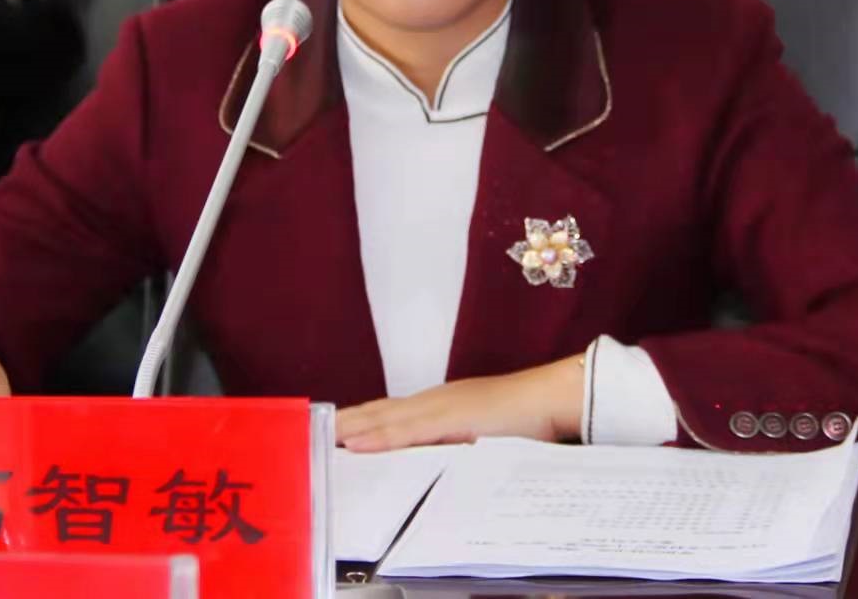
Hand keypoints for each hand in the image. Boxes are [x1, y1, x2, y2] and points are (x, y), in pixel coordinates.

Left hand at [336, 356, 582, 451]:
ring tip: (319, 437)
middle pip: (377, 412)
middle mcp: (432, 402)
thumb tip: (433, 458)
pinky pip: (405, 432)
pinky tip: (356, 444)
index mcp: (438, 405)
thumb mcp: (479, 432)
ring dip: (350, 429)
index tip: (328, 427)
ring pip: (383, 419)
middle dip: (343, 423)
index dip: (357, 420)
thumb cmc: (522, 417)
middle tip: (307, 432)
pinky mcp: (448, 419)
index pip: (387, 413)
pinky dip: (377, 438)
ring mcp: (438, 408)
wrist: (550, 399)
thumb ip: (453, 442)